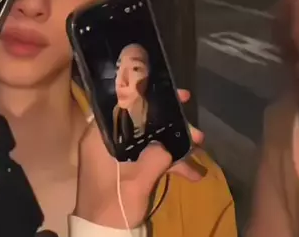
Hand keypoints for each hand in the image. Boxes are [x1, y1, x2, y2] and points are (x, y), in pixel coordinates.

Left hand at [74, 90, 205, 228]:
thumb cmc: (113, 205)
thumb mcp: (137, 181)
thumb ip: (155, 157)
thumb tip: (167, 146)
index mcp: (98, 138)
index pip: (120, 107)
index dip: (144, 97)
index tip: (168, 93)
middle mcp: (105, 143)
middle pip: (139, 123)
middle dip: (168, 125)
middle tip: (192, 123)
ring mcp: (117, 158)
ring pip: (148, 142)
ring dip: (174, 145)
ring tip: (200, 145)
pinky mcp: (127, 172)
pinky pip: (149, 159)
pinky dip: (168, 164)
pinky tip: (194, 173)